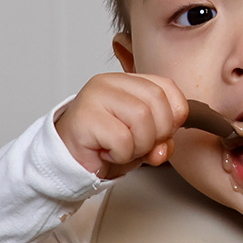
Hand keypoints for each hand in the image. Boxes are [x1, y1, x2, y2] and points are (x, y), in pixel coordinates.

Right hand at [54, 73, 188, 179]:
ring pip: (141, 117)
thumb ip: (160, 139)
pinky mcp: (85, 117)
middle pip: (156, 100)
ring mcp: (94, 97)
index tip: (166, 133)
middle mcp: (109, 83)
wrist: (67, 161)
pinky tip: (108, 152)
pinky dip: (122, 154)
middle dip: (158, 133)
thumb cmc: (102, 147)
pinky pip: (122, 139)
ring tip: (123, 150)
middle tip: (141, 146)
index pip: (166, 86)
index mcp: (126, 82)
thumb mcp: (141, 141)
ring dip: (139, 145)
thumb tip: (166, 146)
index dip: (175, 113)